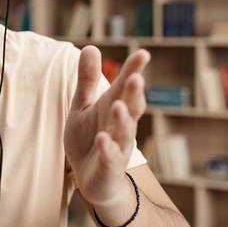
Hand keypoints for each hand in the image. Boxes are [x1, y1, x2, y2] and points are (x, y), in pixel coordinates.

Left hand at [63, 46, 149, 207]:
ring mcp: (118, 147)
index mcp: (114, 107)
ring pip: (125, 132)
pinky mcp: (110, 167)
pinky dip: (107, 148)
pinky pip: (110, 157)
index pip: (126, 86)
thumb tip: (91, 47)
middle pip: (131, 107)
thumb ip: (88, 80)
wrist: (91, 179)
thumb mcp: (84, 106)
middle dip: (134, 94)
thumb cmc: (89, 138)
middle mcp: (121, 125)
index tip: (142, 53)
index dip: (134, 70)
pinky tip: (102, 138)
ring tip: (119, 105)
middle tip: (136, 77)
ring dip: (123, 119)